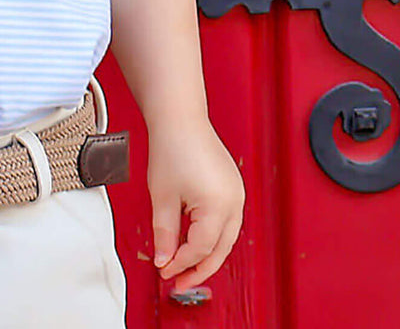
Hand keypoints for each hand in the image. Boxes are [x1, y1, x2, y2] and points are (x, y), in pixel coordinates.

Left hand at [147, 119, 243, 293]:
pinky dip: (213, 236)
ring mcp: (237, 194)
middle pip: (219, 249)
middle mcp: (234, 202)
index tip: (164, 270)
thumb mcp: (162, 196)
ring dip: (207, 254)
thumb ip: (164, 233)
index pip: (200, 249)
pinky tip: (195, 241)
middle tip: (178, 281)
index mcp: (218, 205)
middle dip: (198, 269)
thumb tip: (164, 259)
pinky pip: (227, 221)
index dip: (181, 264)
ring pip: (226, 238)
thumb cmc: (171, 147)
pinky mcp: (233, 187)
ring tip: (186, 266)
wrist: (180, 118)